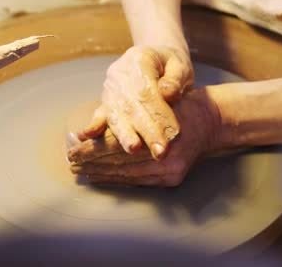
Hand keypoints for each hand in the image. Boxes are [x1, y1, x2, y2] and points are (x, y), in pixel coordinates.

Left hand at [71, 89, 220, 186]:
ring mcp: (168, 174)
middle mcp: (164, 163)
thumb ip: (121, 116)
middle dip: (91, 164)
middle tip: (70, 163)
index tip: (72, 150)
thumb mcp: (150, 101)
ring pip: (126, 175)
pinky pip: (137, 181)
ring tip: (80, 171)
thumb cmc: (181, 104)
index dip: (92, 149)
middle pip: (118, 164)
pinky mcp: (170, 180)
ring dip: (101, 173)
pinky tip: (102, 177)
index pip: (116, 147)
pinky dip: (117, 178)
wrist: (212, 120)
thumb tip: (88, 131)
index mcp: (159, 141)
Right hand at [79, 45, 193, 158]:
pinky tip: (86, 135)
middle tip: (160, 151)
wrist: (155, 57)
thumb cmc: (170, 64)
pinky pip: (99, 114)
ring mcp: (109, 87)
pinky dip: (94, 125)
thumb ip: (175, 78)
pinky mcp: (105, 100)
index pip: (147, 91)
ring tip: (133, 149)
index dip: (158, 114)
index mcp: (138, 60)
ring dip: (124, 134)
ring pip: (115, 112)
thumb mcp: (179, 64)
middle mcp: (119, 73)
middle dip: (146, 130)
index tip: (173, 134)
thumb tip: (167, 93)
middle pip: (131, 105)